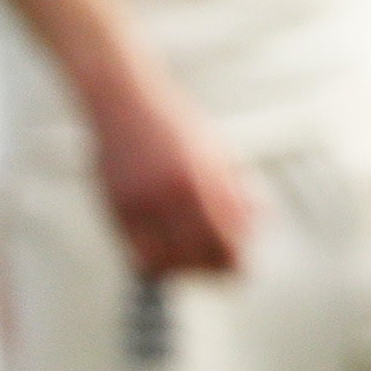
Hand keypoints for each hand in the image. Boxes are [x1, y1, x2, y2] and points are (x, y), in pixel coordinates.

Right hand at [87, 67, 259, 275]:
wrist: (125, 100)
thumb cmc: (176, 124)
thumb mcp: (216, 150)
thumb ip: (233, 188)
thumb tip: (254, 225)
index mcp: (203, 176)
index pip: (225, 236)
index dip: (234, 260)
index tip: (240, 268)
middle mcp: (171, 193)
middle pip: (197, 254)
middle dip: (213, 269)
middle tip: (220, 271)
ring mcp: (141, 202)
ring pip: (165, 261)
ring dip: (182, 268)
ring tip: (192, 261)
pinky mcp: (116, 208)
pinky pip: (137, 252)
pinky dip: (155, 260)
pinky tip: (166, 253)